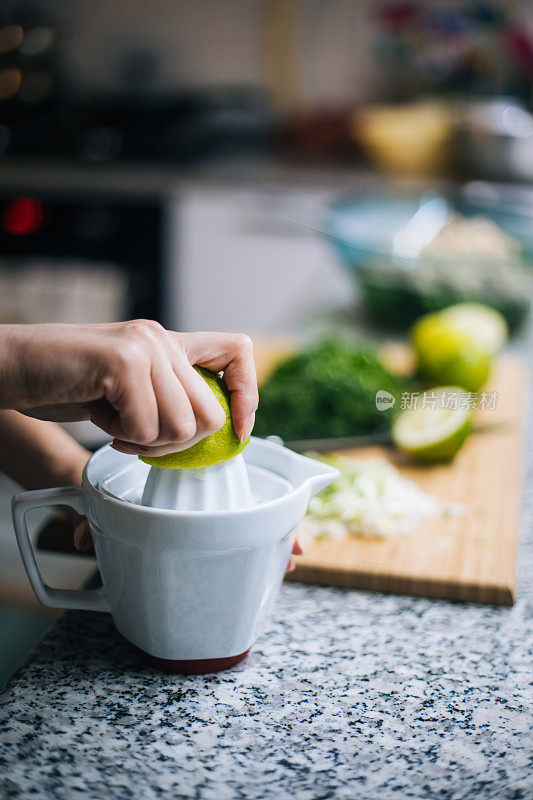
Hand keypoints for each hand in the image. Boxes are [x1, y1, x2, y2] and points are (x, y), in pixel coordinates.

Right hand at [0, 321, 257, 456]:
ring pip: (182, 426)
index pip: (238, 352)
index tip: (237, 430)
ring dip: (148, 442)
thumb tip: (207, 432)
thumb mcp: (128, 391)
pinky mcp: (123, 362)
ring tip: (118, 425)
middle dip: (178, 442)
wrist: (12, 368)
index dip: (247, 396)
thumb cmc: (65, 384)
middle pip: (211, 413)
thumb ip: (166, 399)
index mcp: (169, 342)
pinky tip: (103, 419)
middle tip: (141, 437)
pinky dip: (124, 438)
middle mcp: (162, 338)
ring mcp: (144, 347)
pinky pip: (146, 427)